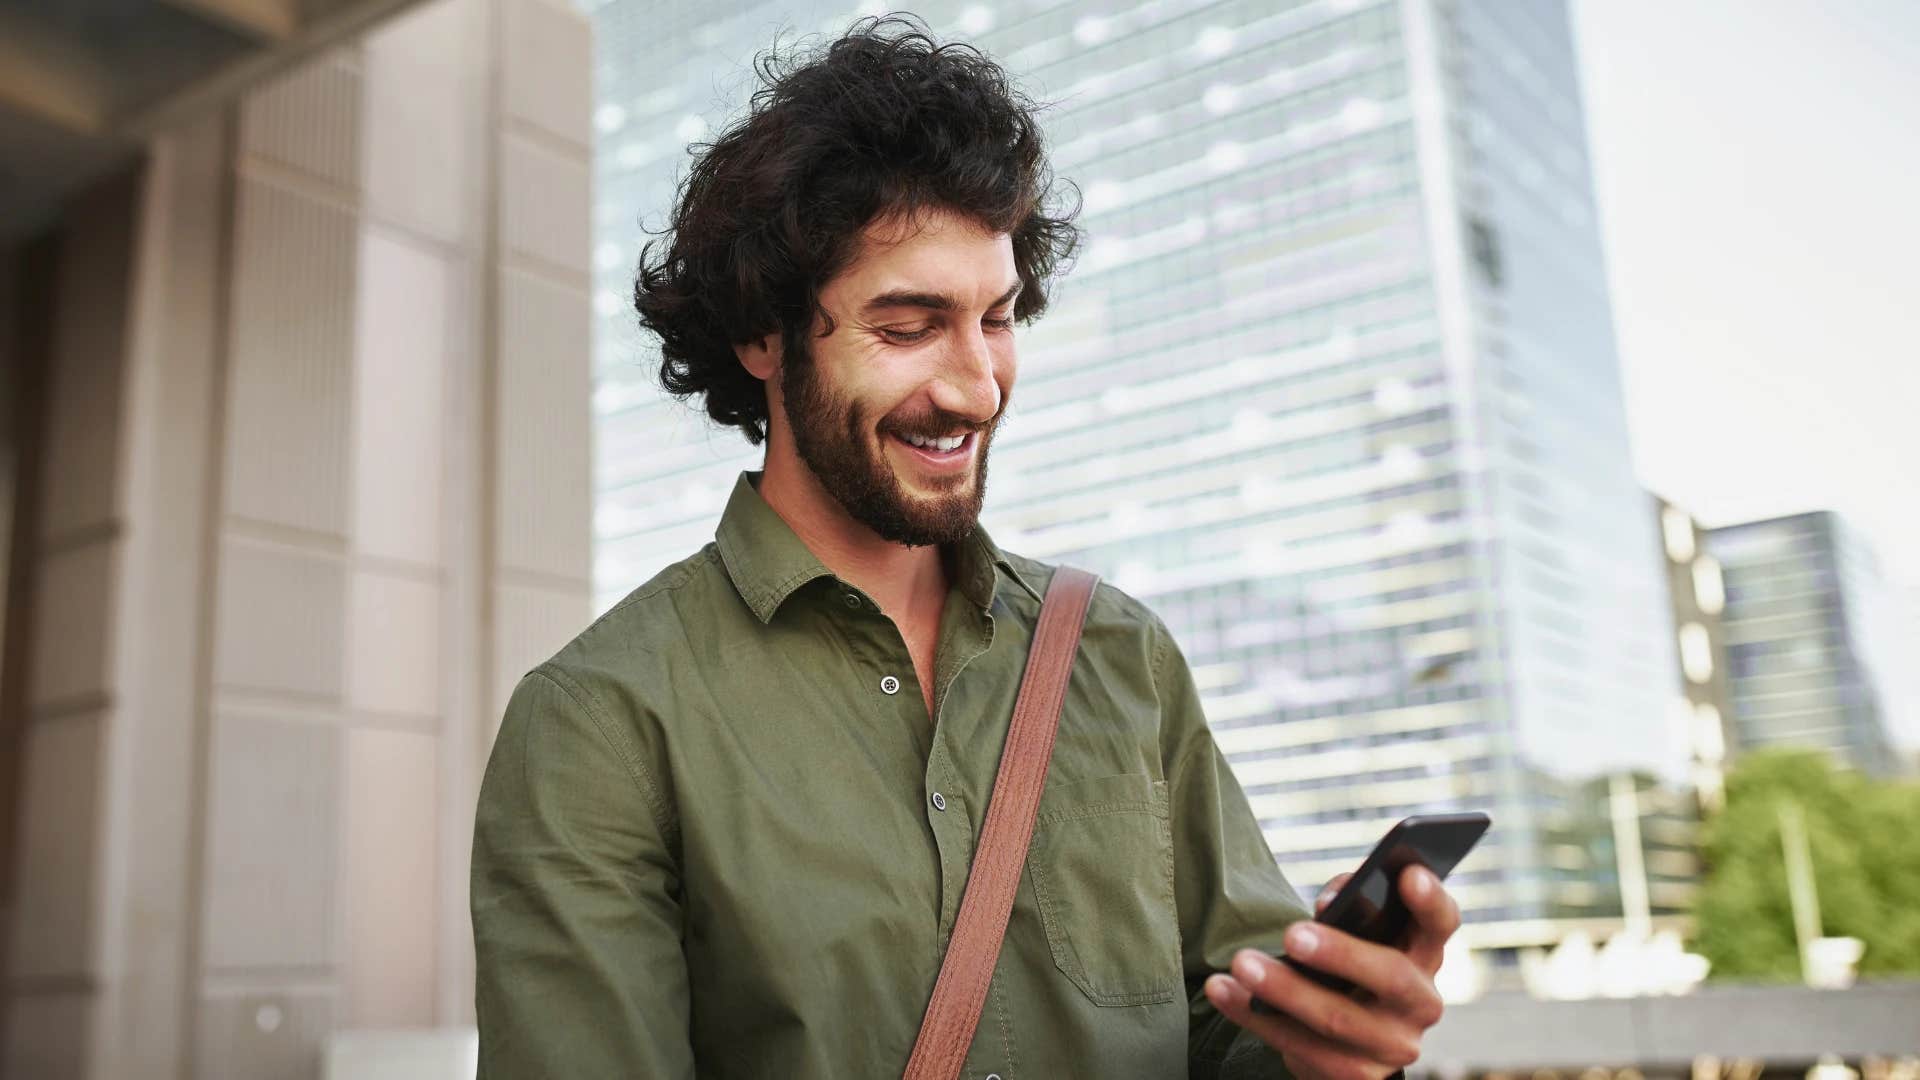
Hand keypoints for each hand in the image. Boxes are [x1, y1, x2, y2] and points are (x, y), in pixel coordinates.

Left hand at [1202, 865, 1459, 1079]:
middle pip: (1391, 977)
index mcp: (1425, 954)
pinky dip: (1255, 1016)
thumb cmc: (1348, 964)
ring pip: (1337, 1020)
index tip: (1407, 871)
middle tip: (1292, 934)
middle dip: (1340, 953)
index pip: (1441, 923)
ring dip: (1284, 990)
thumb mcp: (1359, 934)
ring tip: (1241, 962)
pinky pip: (1301, 1048)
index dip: (1430, 899)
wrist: (1347, 1041)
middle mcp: (1421, 1003)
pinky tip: (1223, 991)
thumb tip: (1328, 905)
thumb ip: (1349, 903)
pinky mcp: (1356, 1076)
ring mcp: (1393, 1046)